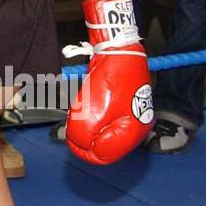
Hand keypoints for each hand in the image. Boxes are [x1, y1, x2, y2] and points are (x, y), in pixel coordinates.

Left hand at [65, 0, 153, 164]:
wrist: (118, 49)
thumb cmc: (110, 77)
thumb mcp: (94, 109)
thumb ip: (86, 132)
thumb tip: (81, 144)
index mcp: (133, 132)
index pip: (105, 155)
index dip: (84, 151)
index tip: (70, 141)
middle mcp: (135, 128)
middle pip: (105, 146)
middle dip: (86, 139)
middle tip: (71, 128)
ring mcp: (130, 115)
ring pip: (104, 133)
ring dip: (88, 128)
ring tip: (78, 115)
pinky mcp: (124, 105)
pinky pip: (106, 120)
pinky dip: (93, 117)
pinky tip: (87, 107)